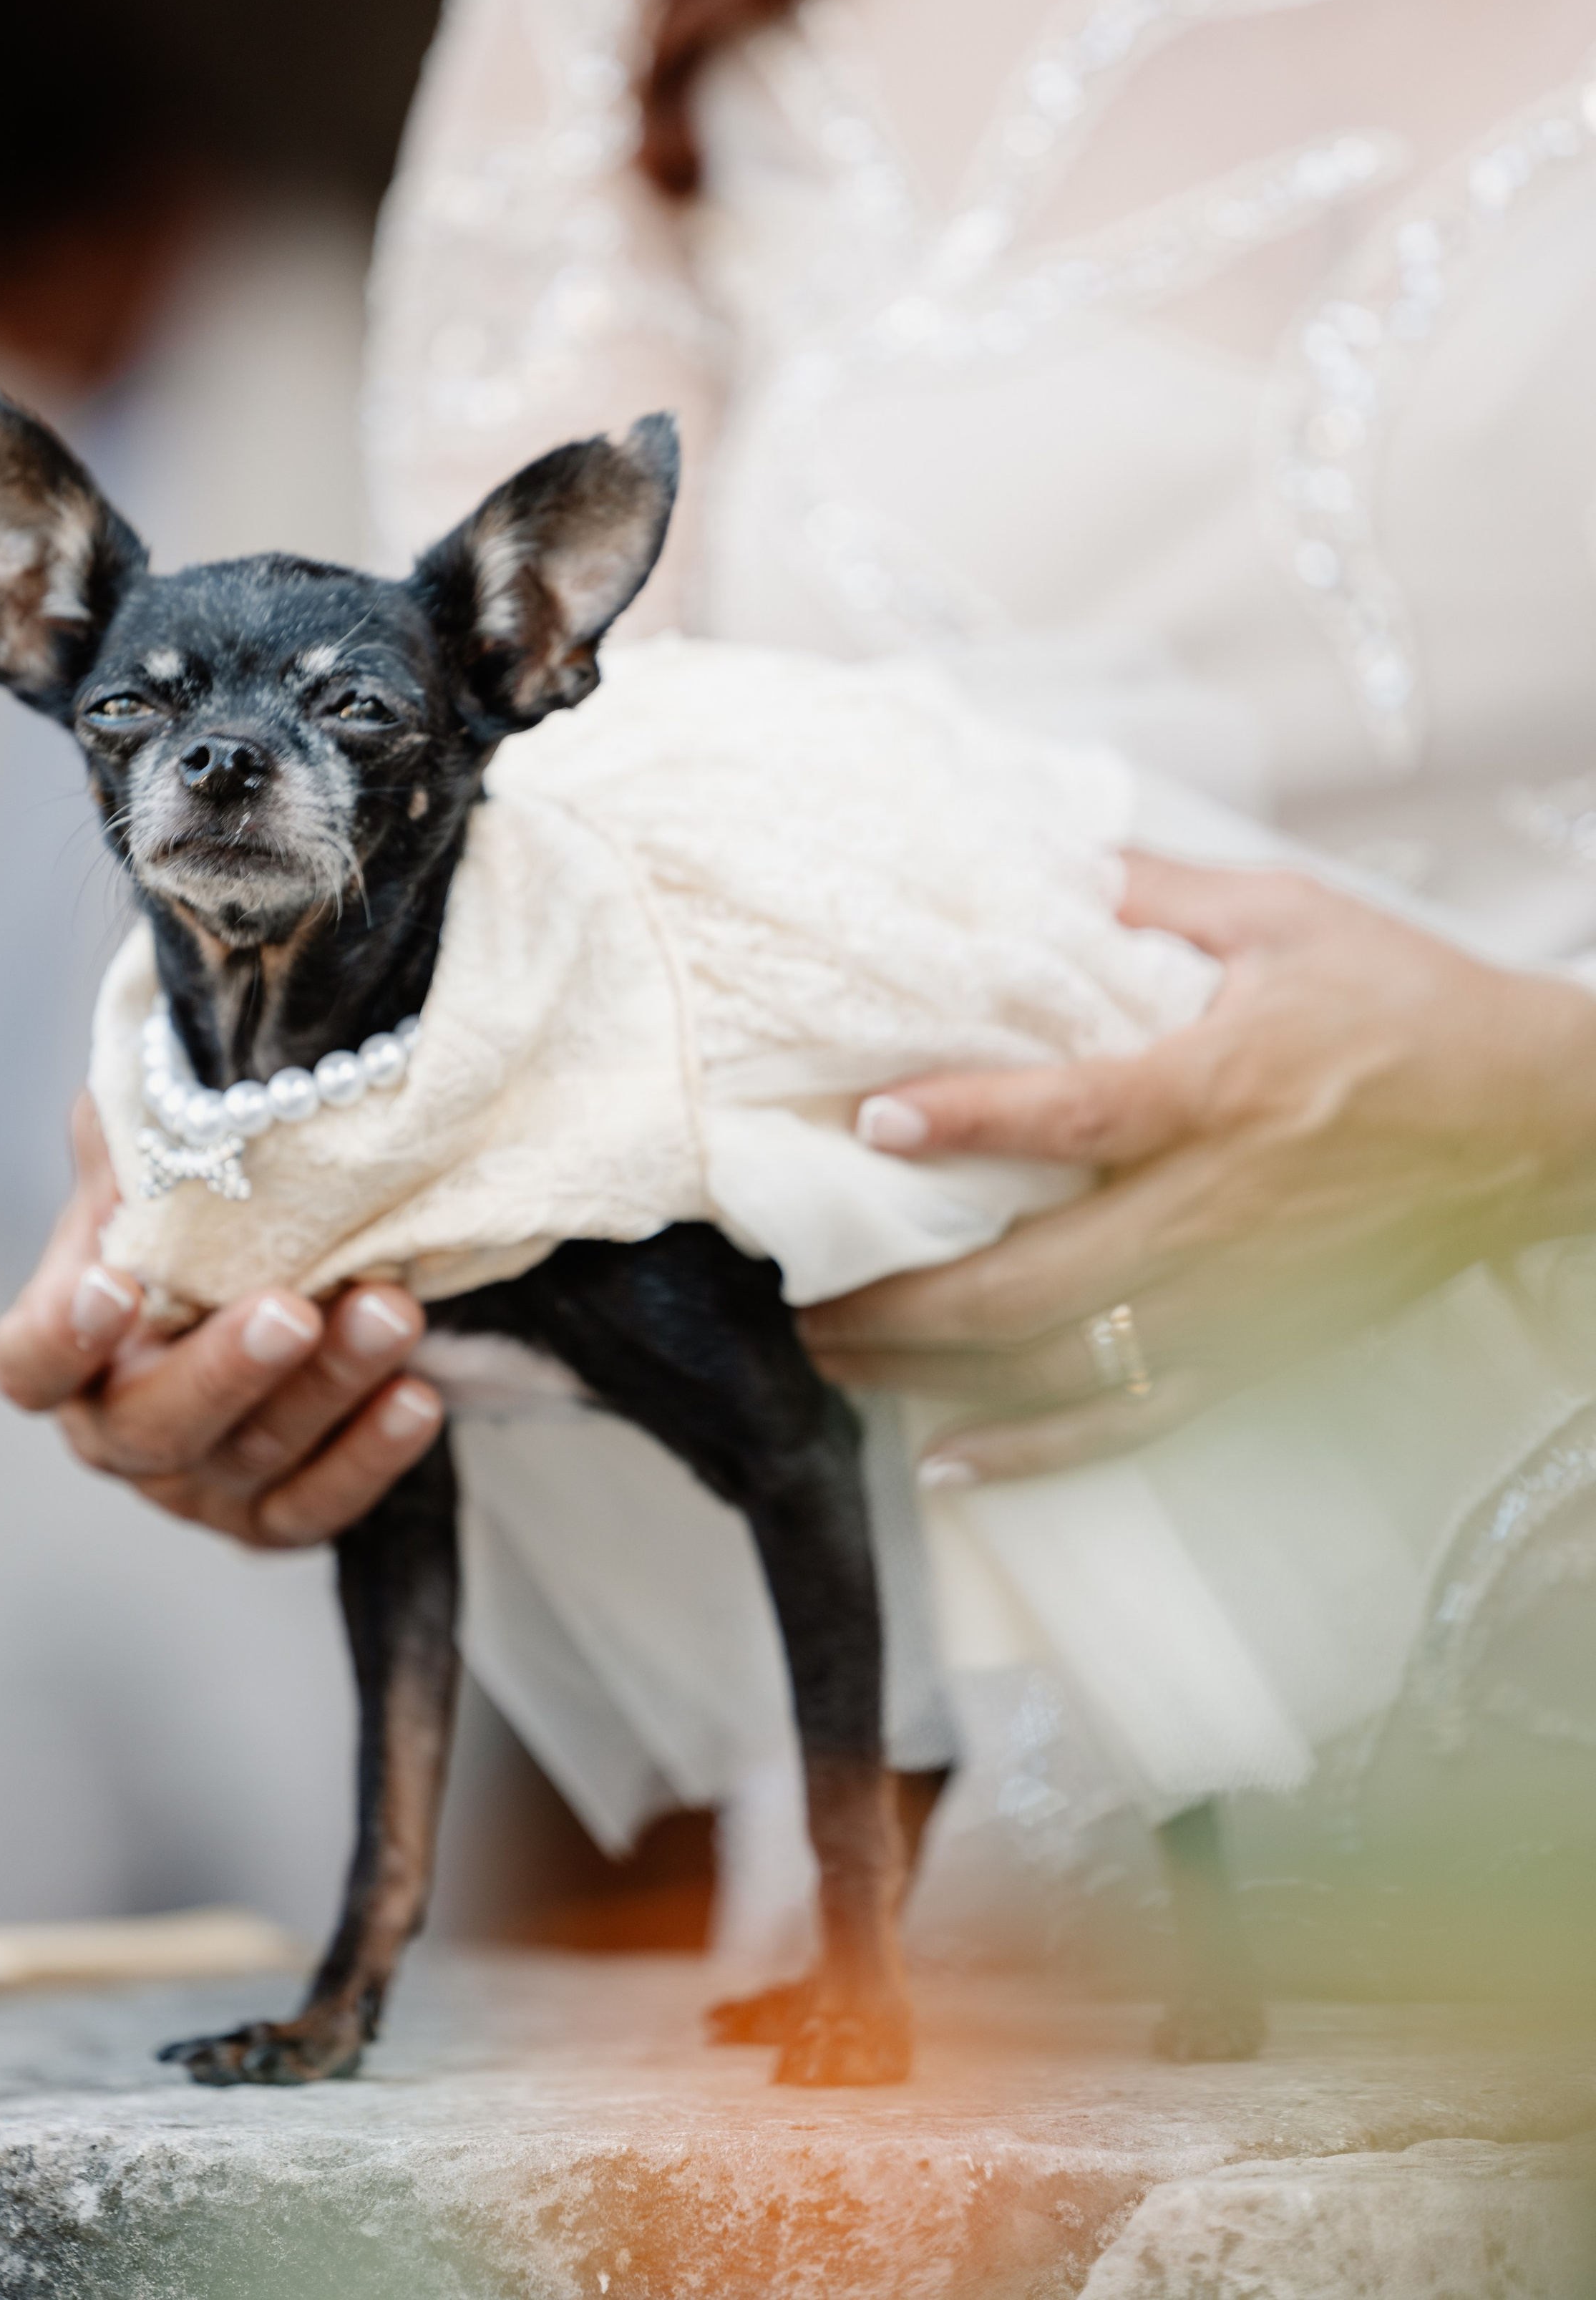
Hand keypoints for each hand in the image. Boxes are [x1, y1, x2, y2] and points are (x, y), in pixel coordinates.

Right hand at [0, 1092, 444, 1545]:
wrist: (307, 1260)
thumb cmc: (215, 1200)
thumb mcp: (174, 1147)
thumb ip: (157, 1123)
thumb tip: (183, 1083)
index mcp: (71, 1343)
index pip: (31, 1364)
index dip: (61, 1339)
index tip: (113, 1286)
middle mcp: (119, 1426)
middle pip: (150, 1426)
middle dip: (224, 1369)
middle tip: (289, 1312)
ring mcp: (196, 1483)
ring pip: (251, 1458)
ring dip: (327, 1389)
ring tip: (392, 1315)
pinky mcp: (272, 1514)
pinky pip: (316, 1508)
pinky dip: (369, 1459)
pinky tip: (417, 1398)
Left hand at [802, 855, 1595, 1481]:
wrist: (1536, 1120)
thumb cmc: (1411, 1007)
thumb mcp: (1288, 916)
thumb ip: (1158, 895)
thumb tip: (1044, 868)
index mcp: (1225, 1088)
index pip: (1078, 1115)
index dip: (970, 1119)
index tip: (871, 1120)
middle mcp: (1222, 1207)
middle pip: (1039, 1280)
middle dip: (905, 1299)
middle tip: (803, 1294)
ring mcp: (1241, 1295)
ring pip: (1067, 1363)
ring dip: (937, 1373)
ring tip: (838, 1357)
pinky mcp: (1263, 1347)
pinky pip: (1136, 1419)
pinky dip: (1037, 1449)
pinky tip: (949, 1458)